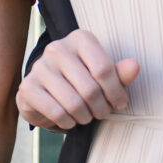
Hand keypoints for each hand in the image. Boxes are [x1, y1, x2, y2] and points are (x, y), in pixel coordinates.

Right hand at [16, 31, 141, 130]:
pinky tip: (69, 120)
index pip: (104, 70)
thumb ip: (120, 73)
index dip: (116, 93)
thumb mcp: (103, 77)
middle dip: (101, 109)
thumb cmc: (80, 83)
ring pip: (74, 103)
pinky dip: (68, 122)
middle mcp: (57, 48)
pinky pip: (56, 112)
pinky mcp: (28, 87)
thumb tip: (134, 66)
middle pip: (91, 89)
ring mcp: (40, 67)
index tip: (119, 103)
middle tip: (101, 113)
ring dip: (85, 117)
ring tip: (86, 117)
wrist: (45, 95)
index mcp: (80, 39)